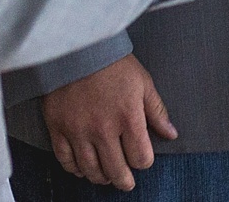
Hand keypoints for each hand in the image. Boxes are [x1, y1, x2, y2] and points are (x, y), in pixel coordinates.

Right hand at [41, 53, 174, 189]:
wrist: (76, 46)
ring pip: (91, 170)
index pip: (140, 158)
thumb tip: (171, 134)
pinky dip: (75, 169)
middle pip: (116, 171)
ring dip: (101, 177)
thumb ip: (156, 111)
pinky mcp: (57, 127)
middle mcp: (103, 128)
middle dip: (124, 180)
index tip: (141, 158)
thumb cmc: (113, 63)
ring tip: (106, 176)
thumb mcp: (142, 82)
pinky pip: (65, 160)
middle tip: (125, 182)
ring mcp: (78, 130)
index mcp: (128, 117)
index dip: (143, 162)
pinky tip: (82, 167)